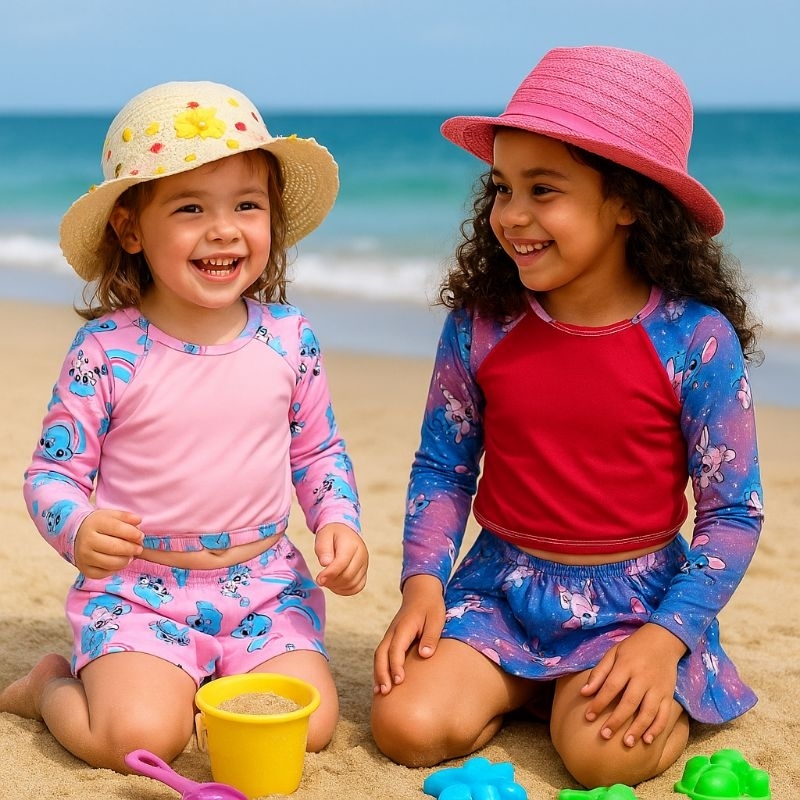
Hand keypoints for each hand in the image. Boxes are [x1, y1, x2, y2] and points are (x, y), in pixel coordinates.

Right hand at [74, 508, 143, 578]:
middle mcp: (86, 541)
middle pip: (115, 547)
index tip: (140, 536)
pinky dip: (117, 569)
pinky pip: (105, 573)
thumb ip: (126, 517)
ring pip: (111, 563)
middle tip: (139, 548)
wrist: (78, 535)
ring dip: (126, 560)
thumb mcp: (112, 516)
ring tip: (131, 555)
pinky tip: (120, 561)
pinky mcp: (84, 570)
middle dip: (131, 549)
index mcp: (94, 524)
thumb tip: (138, 520)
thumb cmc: (100, 525)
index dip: (132, 533)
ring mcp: (84, 557)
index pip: (117, 528)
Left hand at [314, 522, 367, 594]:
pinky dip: (345, 590)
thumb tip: (326, 563)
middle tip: (321, 580)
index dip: (329, 574)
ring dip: (338, 586)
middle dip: (332, 581)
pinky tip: (335, 585)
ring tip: (327, 580)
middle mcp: (362, 555)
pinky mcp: (364, 573)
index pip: (342, 563)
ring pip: (353, 584)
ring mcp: (365, 565)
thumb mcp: (323, 536)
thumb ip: (323, 549)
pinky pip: (357, 587)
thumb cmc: (332, 535)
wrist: (343, 533)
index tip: (319, 579)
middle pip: (348, 576)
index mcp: (352, 544)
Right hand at [373, 573, 445, 694]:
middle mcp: (393, 631)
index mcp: (404, 627)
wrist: (421, 592)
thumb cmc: (431, 606)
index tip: (399, 681)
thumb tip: (425, 655)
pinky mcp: (391, 638)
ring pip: (379, 655)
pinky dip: (380, 668)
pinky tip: (382, 682)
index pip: (395, 649)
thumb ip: (430, 636)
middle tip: (385, 692)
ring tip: (379, 692)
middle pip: (381, 654)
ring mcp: (390, 634)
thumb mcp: (436, 619)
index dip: (396, 665)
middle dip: (381, 673)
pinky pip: (382, 654)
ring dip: (378, 673)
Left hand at [581, 623, 686, 746]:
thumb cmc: (634, 647)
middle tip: (604, 735)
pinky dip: (657, 728)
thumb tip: (584, 692)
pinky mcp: (669, 694)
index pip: (611, 687)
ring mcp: (658, 687)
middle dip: (616, 720)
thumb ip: (600, 672)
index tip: (588, 716)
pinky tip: (648, 740)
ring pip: (648, 712)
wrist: (664, 639)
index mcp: (626, 665)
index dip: (599, 702)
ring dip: (637, 729)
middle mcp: (643, 678)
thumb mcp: (613, 653)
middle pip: (629, 702)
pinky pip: (665, 714)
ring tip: (626, 743)